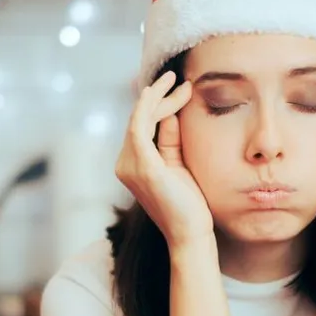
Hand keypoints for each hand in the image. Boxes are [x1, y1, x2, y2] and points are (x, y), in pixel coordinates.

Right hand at [115, 70, 211, 250]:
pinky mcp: (144, 168)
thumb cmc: (189, 204)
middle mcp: (125, 164)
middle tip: (184, 81)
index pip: (142, 126)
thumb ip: (170, 139)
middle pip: (140, 120)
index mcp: (132, 164)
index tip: (185, 90)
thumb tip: (169, 113)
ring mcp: (130, 166)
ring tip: (180, 84)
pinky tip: (160, 93)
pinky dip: (148, 107)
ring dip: (159, 98)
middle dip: (162, 98)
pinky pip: (140, 128)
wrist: (191, 233)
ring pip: (140, 119)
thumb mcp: (178, 164)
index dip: (161, 105)